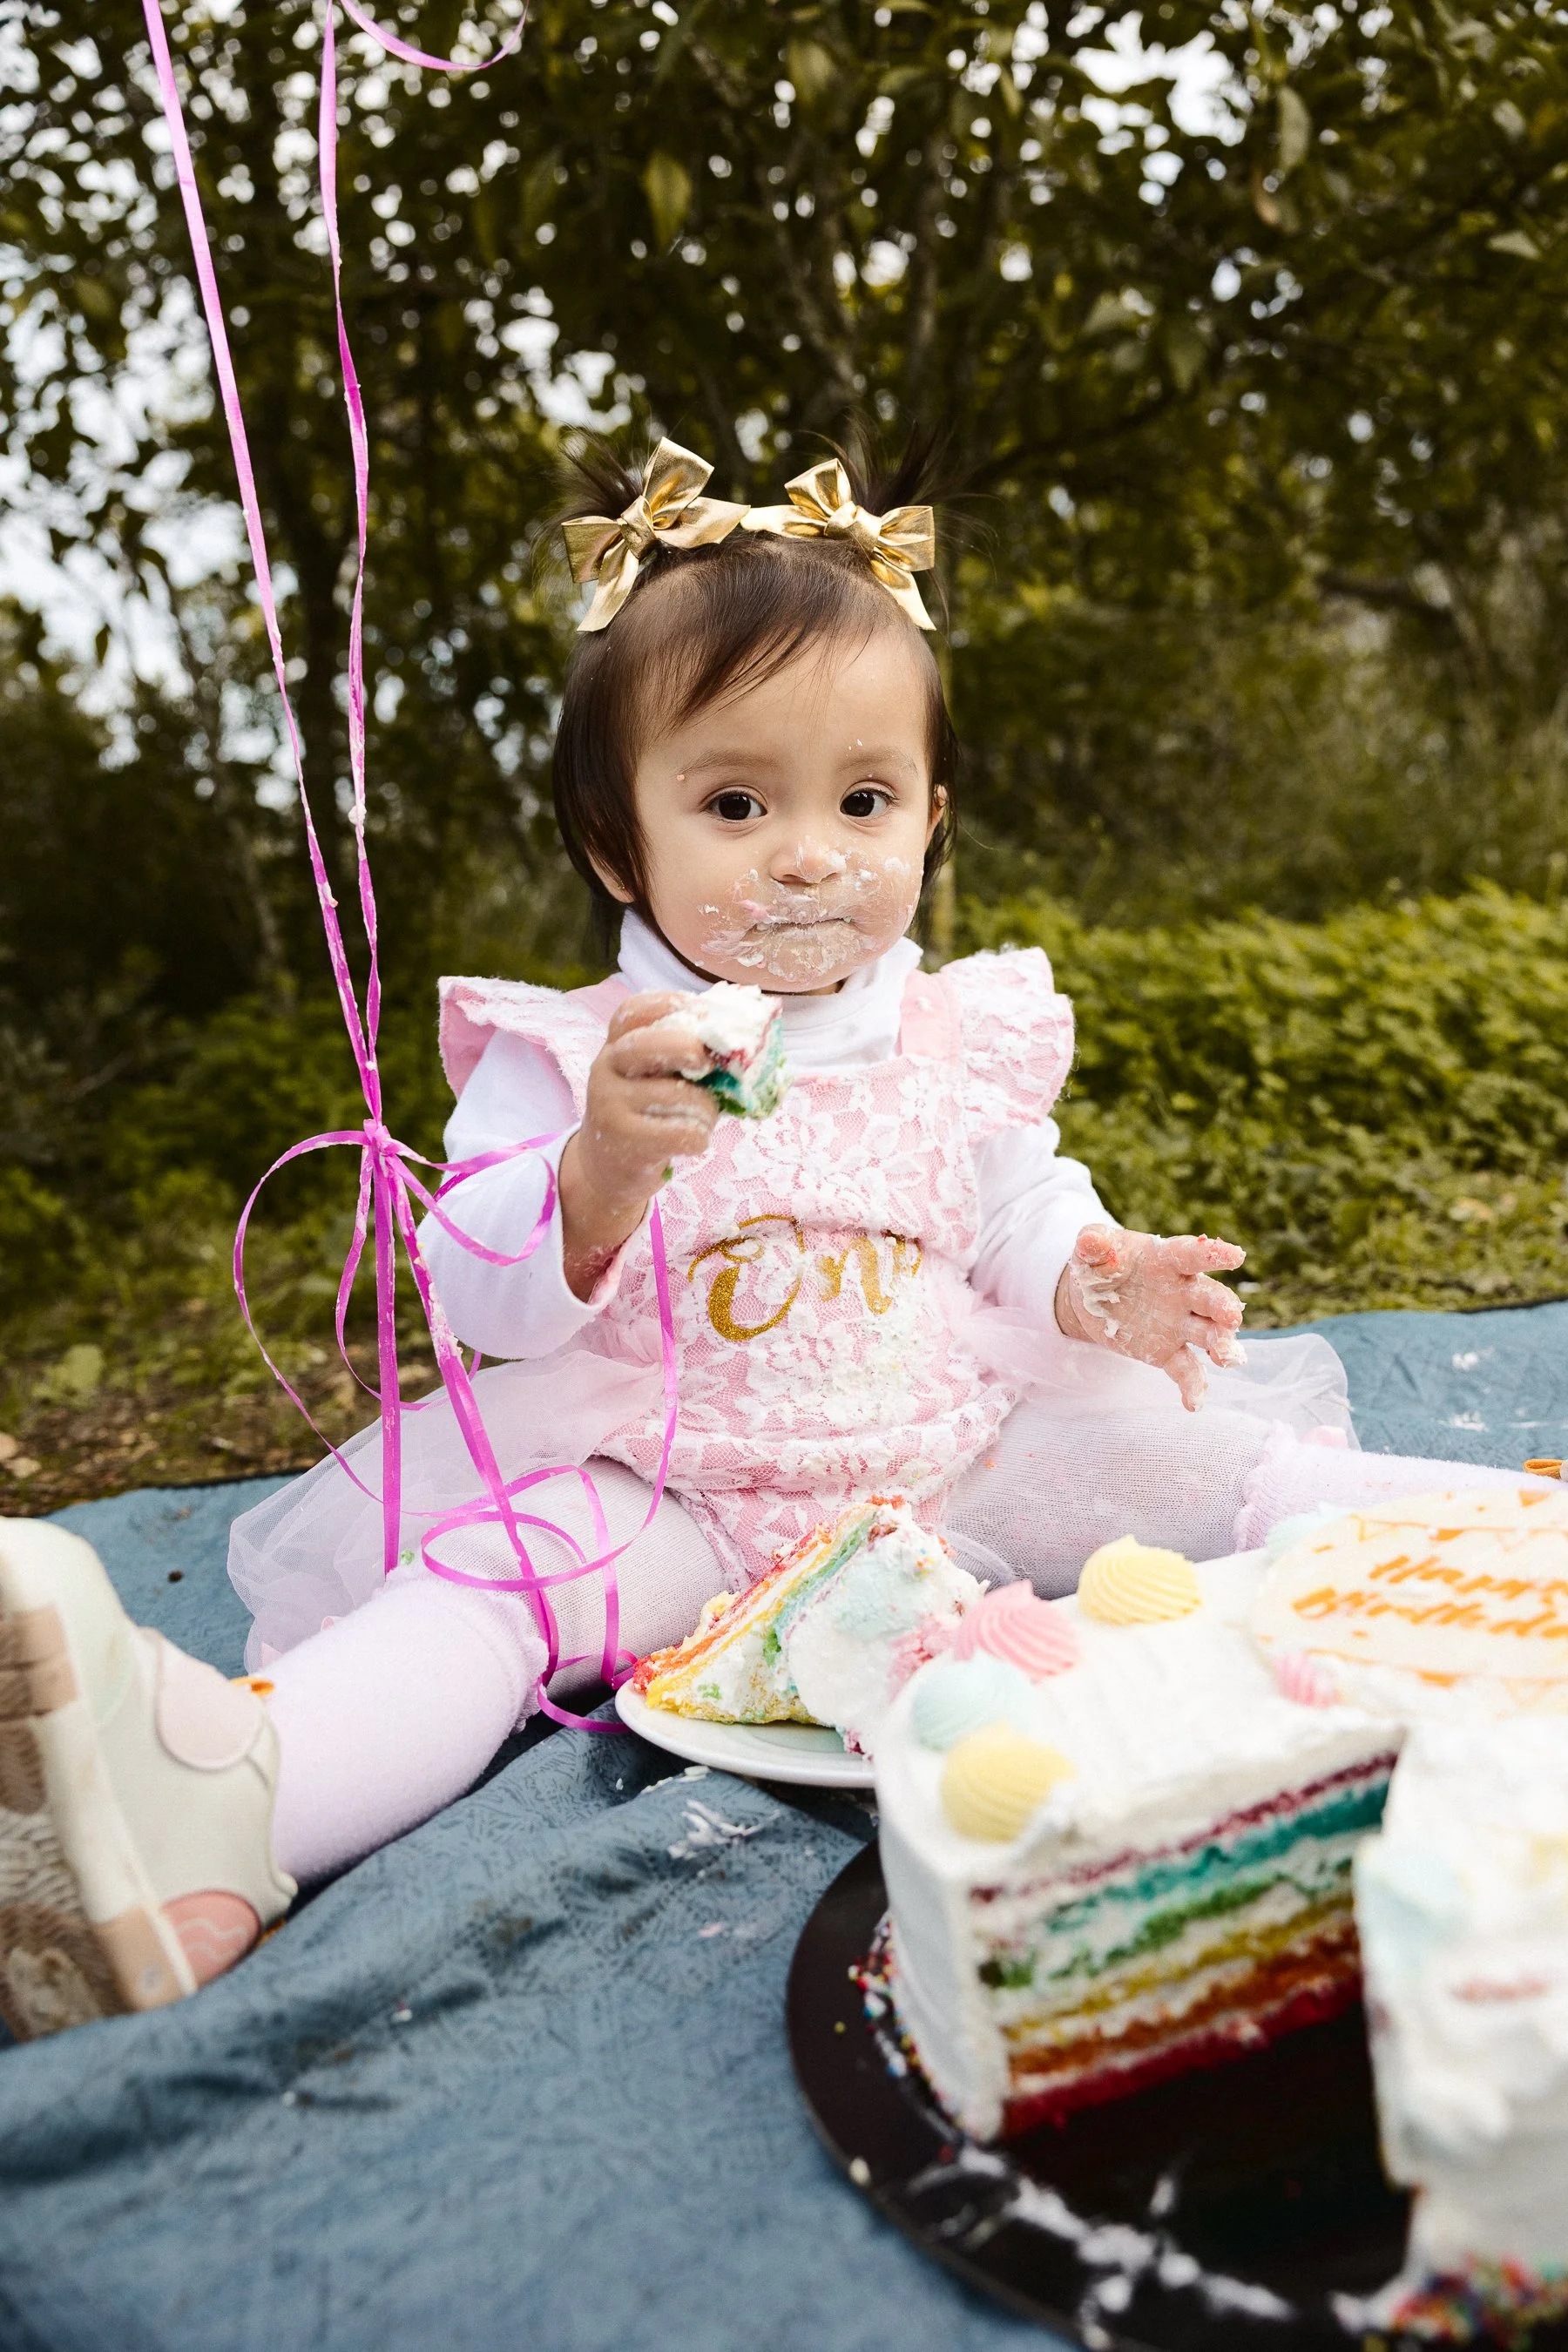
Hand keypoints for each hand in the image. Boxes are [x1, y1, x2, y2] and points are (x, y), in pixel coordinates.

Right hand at [559, 992, 719, 1300]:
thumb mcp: (652, 1074)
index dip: (675, 1003)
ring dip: (707, 1109)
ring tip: (701, 1118)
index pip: (635, 1010)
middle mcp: (606, 1067)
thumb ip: (684, 1052)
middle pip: (655, 1044)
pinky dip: (699, 1138)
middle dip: (694, 1050)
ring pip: (682, 1095)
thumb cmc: (646, 1111)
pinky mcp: (623, 1140)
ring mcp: (610, 1103)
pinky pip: (684, 1132)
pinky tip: (691, 1142)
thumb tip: (748, 1037)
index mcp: (615, 1043)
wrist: (606, 1167)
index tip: (707, 1014)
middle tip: (710, 1067)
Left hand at [1054, 1224, 1246, 1411]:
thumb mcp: (1091, 1250)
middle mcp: (1182, 1292)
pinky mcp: (1168, 1351)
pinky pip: (1186, 1369)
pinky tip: (1193, 1404)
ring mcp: (1179, 1323)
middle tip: (1232, 1318)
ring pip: (1209, 1334)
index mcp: (1166, 1260)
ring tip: (1226, 1359)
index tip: (1236, 1256)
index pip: (1192, 1254)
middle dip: (1223, 1307)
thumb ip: (1093, 1244)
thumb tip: (1090, 1241)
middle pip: (1210, 1298)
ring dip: (1221, 1345)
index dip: (1213, 1254)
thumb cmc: (1100, 1264)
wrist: (1094, 1297)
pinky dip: (1193, 1386)